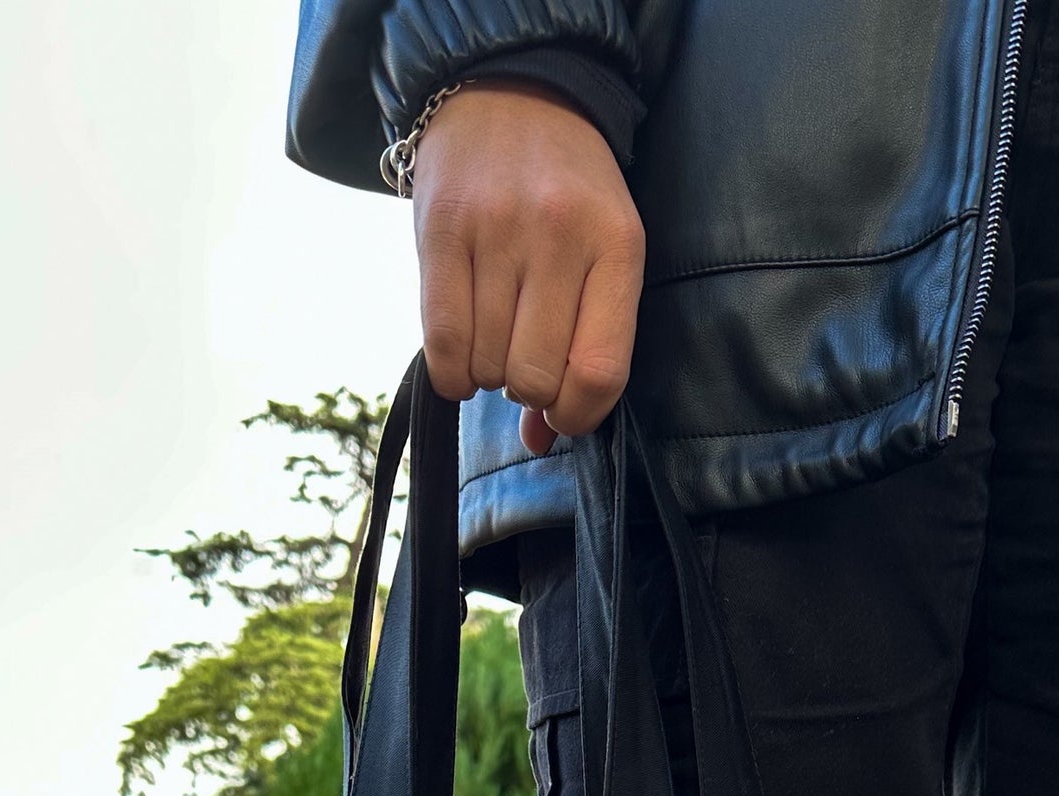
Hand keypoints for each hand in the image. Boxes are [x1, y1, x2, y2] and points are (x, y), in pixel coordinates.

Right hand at [412, 83, 643, 455]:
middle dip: (527, 389)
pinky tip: (461, 357)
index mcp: (617, 245)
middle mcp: (559, 234)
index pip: (601, 371)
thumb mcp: (599, 252)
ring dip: (487, 374)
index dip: (578, 416)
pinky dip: (451, 374)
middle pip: (537, 376)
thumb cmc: (564, 193)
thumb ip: (584, 347)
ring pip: (488, 365)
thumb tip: (543, 440)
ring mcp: (497, 229)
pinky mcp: (441, 231)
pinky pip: (443, 345)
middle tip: (522, 359)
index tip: (561, 413)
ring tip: (493, 337)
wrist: (509, 91)